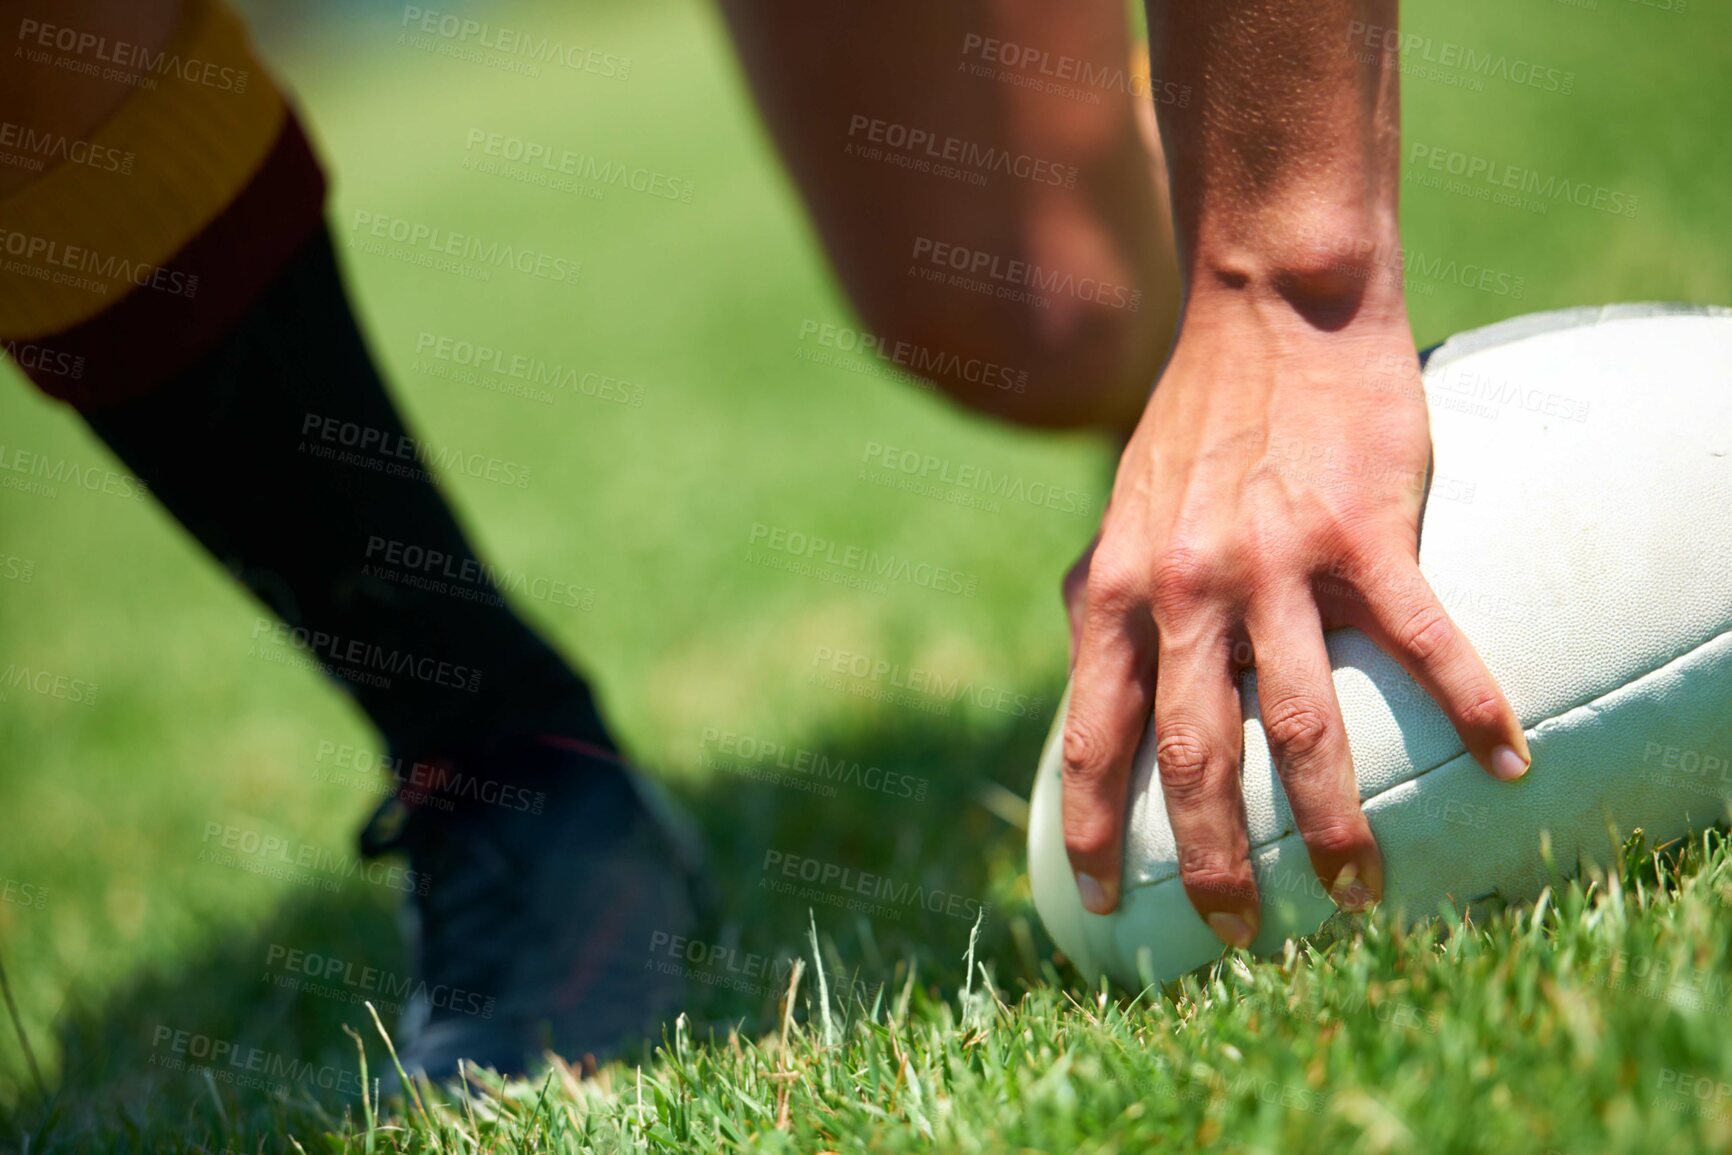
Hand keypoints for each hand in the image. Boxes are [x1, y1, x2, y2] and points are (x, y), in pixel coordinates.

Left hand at [1059, 297, 1531, 945]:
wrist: (1267, 309)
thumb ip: (1104, 594)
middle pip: (1196, 756)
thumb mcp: (1121, 511)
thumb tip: (1084, 662)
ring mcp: (1274, 562)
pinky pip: (1422, 637)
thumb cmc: (1196, 418)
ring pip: (1306, 721)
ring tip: (1359, 892)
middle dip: (1213, 859)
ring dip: (1334, 821)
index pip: (1094, 735)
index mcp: (1120, 591)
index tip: (1097, 900)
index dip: (1092, 826)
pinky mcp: (1362, 531)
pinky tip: (1507, 761)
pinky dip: (1470, 703)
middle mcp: (1186, 589)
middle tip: (1240, 931)